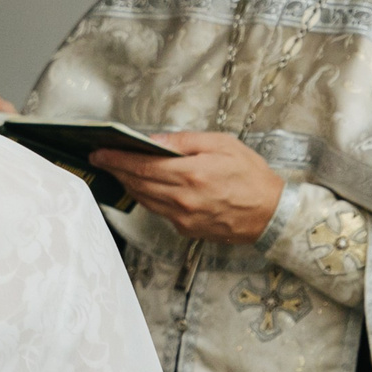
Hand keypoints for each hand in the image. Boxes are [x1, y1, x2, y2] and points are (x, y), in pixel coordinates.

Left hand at [90, 131, 283, 244]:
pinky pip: (158, 211)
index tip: (100, 152)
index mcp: (191, 175)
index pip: (142, 166)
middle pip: (137, 184)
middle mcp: (183, 199)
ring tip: (118, 171)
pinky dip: (146, 197)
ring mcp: (183, 218)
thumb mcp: (221, 145)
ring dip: (128, 185)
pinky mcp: (186, 230)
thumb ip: (184, 142)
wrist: (271, 213)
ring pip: (144, 199)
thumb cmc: (250, 175)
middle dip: (116, 170)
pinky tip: (143, 187)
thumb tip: (153, 141)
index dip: (117, 158)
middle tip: (101, 160)